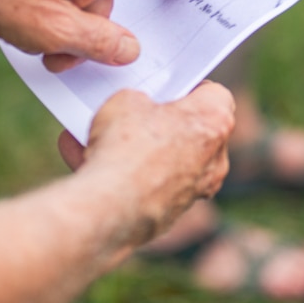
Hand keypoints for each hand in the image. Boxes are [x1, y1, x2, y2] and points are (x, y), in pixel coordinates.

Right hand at [60, 82, 234, 243]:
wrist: (111, 207)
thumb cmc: (127, 146)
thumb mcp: (126, 99)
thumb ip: (139, 99)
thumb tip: (136, 109)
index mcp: (215, 120)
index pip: (214, 94)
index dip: (188, 88)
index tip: (165, 89)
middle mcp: (215, 159)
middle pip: (190, 130)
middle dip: (160, 122)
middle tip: (131, 112)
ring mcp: (195, 190)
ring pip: (166, 161)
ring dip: (137, 150)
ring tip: (96, 137)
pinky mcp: (171, 214)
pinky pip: (148, 185)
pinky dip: (125, 176)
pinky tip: (87, 163)